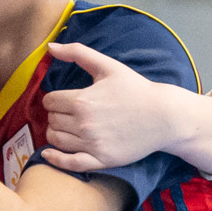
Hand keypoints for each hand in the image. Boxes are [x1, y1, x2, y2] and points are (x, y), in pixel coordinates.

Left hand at [37, 41, 192, 174]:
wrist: (163, 116)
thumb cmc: (136, 89)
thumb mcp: (108, 65)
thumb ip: (77, 53)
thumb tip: (50, 46)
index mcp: (82, 100)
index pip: (50, 102)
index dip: (53, 99)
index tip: (62, 100)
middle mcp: (84, 123)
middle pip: (52, 121)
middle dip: (56, 115)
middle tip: (67, 113)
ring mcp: (92, 144)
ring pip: (56, 140)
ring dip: (55, 133)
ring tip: (65, 127)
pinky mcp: (101, 160)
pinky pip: (69, 163)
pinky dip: (55, 159)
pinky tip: (47, 154)